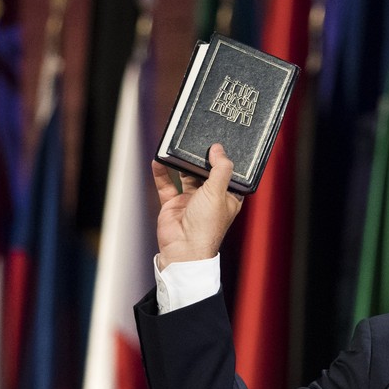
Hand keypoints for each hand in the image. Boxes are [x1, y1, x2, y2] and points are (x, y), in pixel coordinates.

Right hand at [152, 144, 243, 264]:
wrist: (183, 249)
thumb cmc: (206, 226)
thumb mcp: (218, 192)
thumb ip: (220, 169)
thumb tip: (219, 149)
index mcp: (228, 198)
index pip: (230, 175)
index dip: (227, 161)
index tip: (223, 143)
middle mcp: (210, 198)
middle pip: (206, 172)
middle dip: (202, 158)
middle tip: (199, 139)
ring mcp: (191, 200)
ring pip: (185, 176)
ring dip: (182, 163)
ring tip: (179, 145)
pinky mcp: (173, 204)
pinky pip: (166, 185)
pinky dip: (162, 173)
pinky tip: (159, 160)